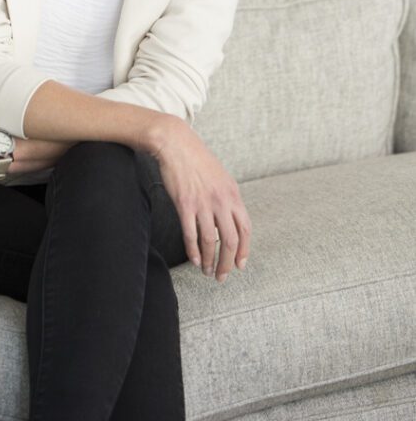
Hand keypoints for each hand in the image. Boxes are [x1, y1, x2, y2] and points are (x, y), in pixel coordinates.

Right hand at [151, 117, 250, 282]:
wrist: (176, 143)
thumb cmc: (197, 159)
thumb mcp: (220, 177)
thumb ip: (227, 199)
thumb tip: (230, 221)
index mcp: (233, 194)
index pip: (245, 229)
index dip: (244, 250)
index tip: (240, 265)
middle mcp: (221, 200)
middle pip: (230, 240)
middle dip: (227, 263)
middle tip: (222, 276)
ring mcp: (203, 203)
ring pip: (210, 241)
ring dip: (210, 261)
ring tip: (207, 271)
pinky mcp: (184, 204)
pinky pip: (191, 234)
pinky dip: (193, 251)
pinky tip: (194, 259)